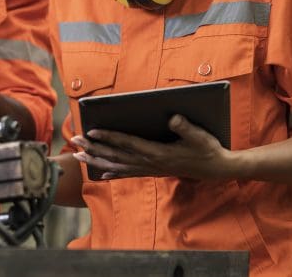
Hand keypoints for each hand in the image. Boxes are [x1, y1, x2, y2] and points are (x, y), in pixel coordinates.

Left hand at [70, 115, 230, 180]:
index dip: (109, 137)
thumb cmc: (207, 149)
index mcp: (157, 152)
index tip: (92, 132)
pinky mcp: (152, 172)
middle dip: (93, 148)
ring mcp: (149, 169)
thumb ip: (185, 127)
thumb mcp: (200, 136)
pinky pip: (127, 173)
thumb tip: (173, 117)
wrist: (215, 169)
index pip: (128, 143)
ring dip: (96, 160)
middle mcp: (149, 163)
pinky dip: (112, 173)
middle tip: (75, 140)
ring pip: (117, 166)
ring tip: (78, 156)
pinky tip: (101, 174)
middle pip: (116, 155)